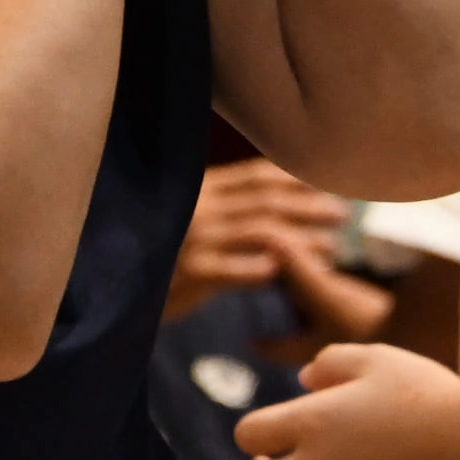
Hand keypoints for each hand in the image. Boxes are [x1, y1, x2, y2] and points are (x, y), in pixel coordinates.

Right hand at [168, 159, 388, 334]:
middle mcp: (199, 207)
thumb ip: (224, 207)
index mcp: (201, 188)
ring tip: (331, 250)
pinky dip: (262, 269)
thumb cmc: (158, 254)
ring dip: (301, 240)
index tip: (329, 184)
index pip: (257, 175)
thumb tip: (275, 204)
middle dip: (310, 206)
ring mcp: (193, 239)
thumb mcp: (189, 220)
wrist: (115, 283)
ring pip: (260, 232)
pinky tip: (287, 275)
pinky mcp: (188, 273)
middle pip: (266, 200)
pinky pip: (233, 269)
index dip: (296, 179)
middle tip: (343, 216)